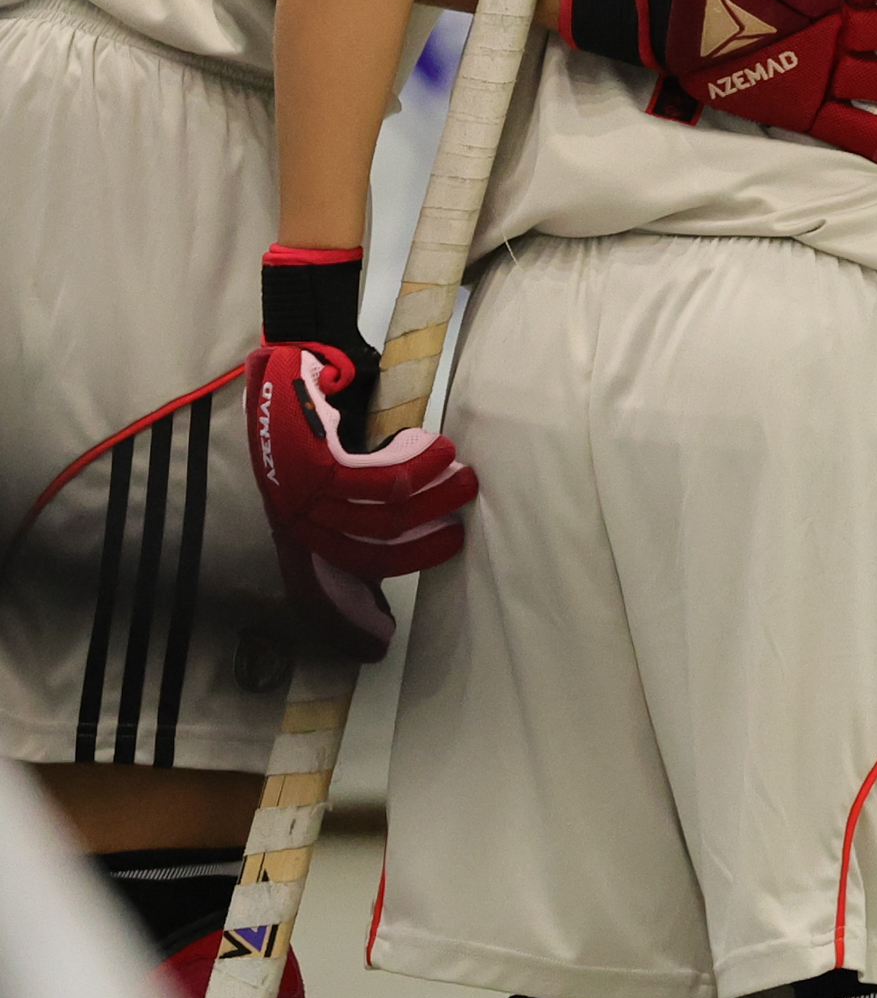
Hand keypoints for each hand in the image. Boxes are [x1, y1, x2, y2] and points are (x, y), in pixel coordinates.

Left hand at [245, 247, 478, 661]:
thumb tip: (383, 566)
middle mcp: (292, 519)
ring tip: (464, 475)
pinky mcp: (317, 462)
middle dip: (429, 546)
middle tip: (463, 519)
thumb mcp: (325, 473)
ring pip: (388, 516)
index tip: (381, 643)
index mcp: (291, 528)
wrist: (291, 353)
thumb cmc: (311, 411)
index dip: (349, 621)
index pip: (319, 591)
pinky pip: (384, 481)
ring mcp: (303, 493)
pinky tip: (435, 446)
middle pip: (375, 557)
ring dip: (437, 494)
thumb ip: (350, 513)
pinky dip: (419, 465)